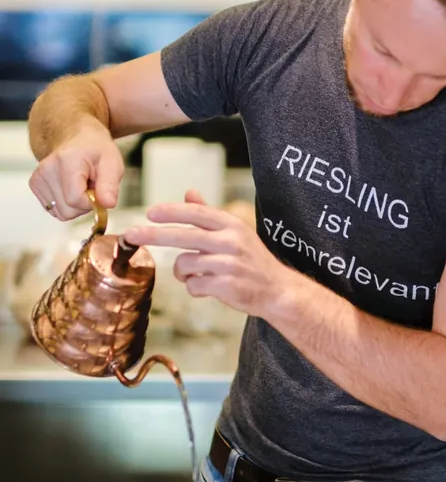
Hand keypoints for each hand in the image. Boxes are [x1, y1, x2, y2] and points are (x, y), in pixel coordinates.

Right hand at [29, 120, 124, 220]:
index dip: (92, 202)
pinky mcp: (34, 184)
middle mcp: (47, 169)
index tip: (99, 190)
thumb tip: (108, 204)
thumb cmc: (96, 150)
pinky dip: (66, 203)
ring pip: (60, 213)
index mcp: (66, 161)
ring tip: (81, 185)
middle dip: (85, 204)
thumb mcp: (112, 162)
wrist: (77, 137)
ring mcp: (37, 177)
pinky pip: (54, 209)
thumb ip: (110, 185)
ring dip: (76, 205)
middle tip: (90, 185)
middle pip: (67, 210)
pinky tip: (71, 187)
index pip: (75, 199)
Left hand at [123, 190, 285, 315]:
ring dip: (184, 272)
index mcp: (231, 224)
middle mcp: (231, 241)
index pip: (197, 213)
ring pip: (185, 264)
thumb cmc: (252, 260)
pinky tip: (208, 287)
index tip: (150, 212)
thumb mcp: (235, 231)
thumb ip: (210, 213)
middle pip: (184, 236)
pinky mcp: (226, 286)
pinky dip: (195, 287)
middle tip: (131, 234)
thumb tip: (189, 192)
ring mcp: (229, 264)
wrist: (277, 290)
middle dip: (154, 235)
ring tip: (196, 274)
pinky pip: (193, 285)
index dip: (172, 211)